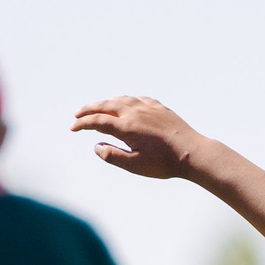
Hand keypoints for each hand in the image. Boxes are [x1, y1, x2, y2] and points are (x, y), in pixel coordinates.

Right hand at [70, 97, 205, 181]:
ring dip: (106, 102)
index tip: (72, 128)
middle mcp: (135, 112)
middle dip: (89, 109)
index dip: (82, 124)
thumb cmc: (164, 163)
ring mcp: (148, 108)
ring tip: (98, 108)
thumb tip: (96, 146)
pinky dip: (125, 100)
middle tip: (77, 114)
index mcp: (127, 127)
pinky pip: (137, 99)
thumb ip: (112, 156)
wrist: (192, 153)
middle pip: (106, 105)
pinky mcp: (159, 108)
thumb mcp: (134, 165)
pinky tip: (125, 103)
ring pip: (121, 99)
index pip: (98, 121)